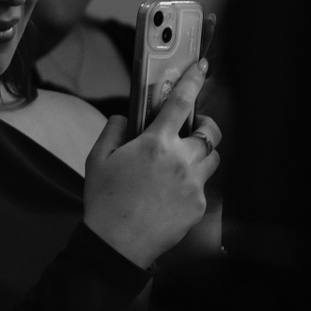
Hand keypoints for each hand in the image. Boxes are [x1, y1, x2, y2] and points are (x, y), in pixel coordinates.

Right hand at [82, 60, 220, 266]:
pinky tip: (169, 194)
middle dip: (204, 126)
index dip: (193, 81)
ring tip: (179, 164)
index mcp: (155, 144)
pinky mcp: (199, 205)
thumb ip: (112, 131)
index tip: (201, 68)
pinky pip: (203, 186)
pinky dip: (191, 184)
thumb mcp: (97, 159)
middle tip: (190, 130)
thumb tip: (123, 119)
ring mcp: (193, 184)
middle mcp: (180, 160)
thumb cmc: (106, 202)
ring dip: (200, 155)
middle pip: (210, 132)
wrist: (118, 243)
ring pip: (212, 158)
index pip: (180, 103)